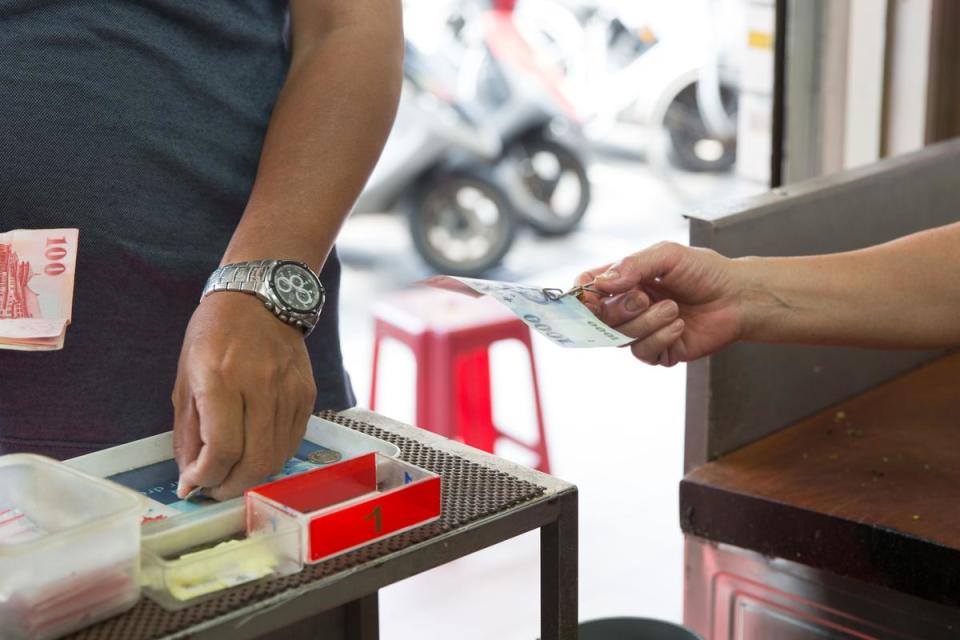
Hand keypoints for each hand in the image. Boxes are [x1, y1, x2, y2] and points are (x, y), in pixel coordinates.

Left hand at [172, 293, 316, 499]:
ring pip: (276, 457)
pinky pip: (291, 442)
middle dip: (231, 487)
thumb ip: (188, 432)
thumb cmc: (214, 335)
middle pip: (254, 461)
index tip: (193, 484)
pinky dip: (272, 457)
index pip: (221, 448)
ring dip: (252, 477)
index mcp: (220, 379)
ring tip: (233, 475)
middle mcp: (259, 385)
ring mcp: (288, 391)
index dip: (206, 477)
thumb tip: (190, 478)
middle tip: (215, 489)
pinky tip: (255, 453)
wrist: (260, 298)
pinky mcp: (306, 395)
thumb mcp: (186, 379)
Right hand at [576, 242, 744, 365]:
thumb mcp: (667, 255)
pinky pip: (642, 352)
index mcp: (625, 280)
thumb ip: (632, 265)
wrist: (738, 297)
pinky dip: (660, 338)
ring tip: (674, 308)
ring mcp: (642, 330)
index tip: (589, 297)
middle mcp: (629, 306)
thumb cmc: (705, 271)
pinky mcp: (659, 352)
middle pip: (599, 317)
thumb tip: (601, 283)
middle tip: (645, 297)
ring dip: (647, 322)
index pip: (588, 288)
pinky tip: (678, 326)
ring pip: (620, 337)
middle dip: (620, 308)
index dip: (582, 296)